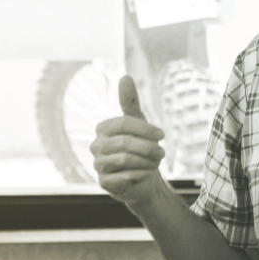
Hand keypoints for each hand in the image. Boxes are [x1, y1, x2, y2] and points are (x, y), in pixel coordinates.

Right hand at [90, 76, 167, 207]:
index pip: (123, 123)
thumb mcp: (138, 122)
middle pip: (124, 143)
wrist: (141, 178)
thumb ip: (130, 101)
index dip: (145, 129)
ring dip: (146, 162)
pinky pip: (124, 177)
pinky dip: (141, 174)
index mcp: (103, 128)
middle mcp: (96, 145)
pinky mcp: (103, 182)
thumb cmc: (139, 147)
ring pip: (125, 160)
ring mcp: (97, 164)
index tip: (162, 135)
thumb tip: (125, 77)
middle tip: (162, 153)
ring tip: (156, 163)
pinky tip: (147, 173)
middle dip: (148, 148)